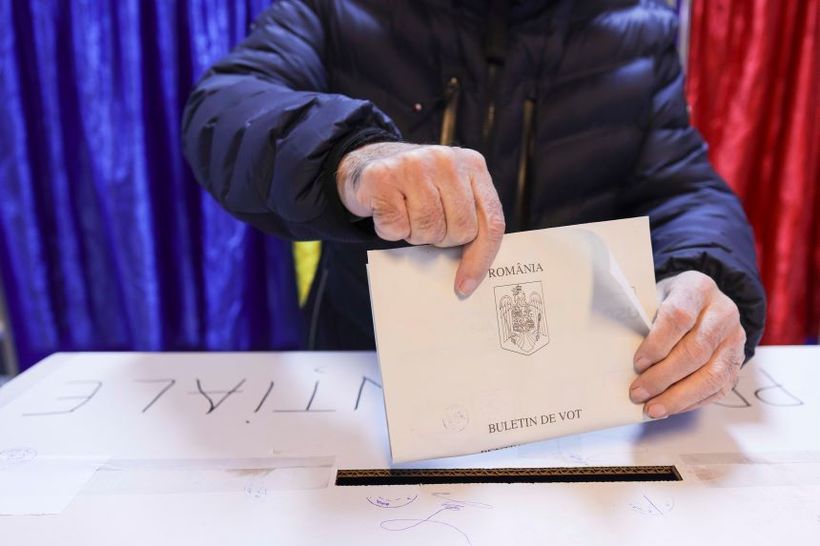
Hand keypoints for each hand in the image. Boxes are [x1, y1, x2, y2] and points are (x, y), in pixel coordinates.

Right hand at [337, 142, 504, 295]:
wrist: (368, 161)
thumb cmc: (415, 188)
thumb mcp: (450, 193)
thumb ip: (468, 218)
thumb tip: (469, 274)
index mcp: (474, 165)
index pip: (491, 221)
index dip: (481, 259)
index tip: (466, 285)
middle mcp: (447, 161)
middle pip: (460, 230)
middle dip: (442, 240)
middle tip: (426, 227)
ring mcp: (414, 165)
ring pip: (428, 230)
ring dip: (414, 235)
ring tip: (406, 216)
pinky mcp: (383, 177)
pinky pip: (396, 227)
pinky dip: (389, 230)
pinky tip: (387, 211)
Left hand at [629, 270, 746, 417]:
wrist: (701, 301)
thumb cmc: (669, 301)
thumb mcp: (654, 297)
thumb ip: (643, 320)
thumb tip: (620, 356)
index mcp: (698, 288)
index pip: (679, 316)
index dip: (657, 343)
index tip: (638, 363)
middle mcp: (723, 312)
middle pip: (696, 350)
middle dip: (663, 376)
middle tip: (638, 392)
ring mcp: (735, 339)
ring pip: (711, 374)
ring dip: (678, 396)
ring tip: (653, 408)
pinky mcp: (737, 362)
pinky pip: (718, 388)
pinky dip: (691, 402)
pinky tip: (670, 408)